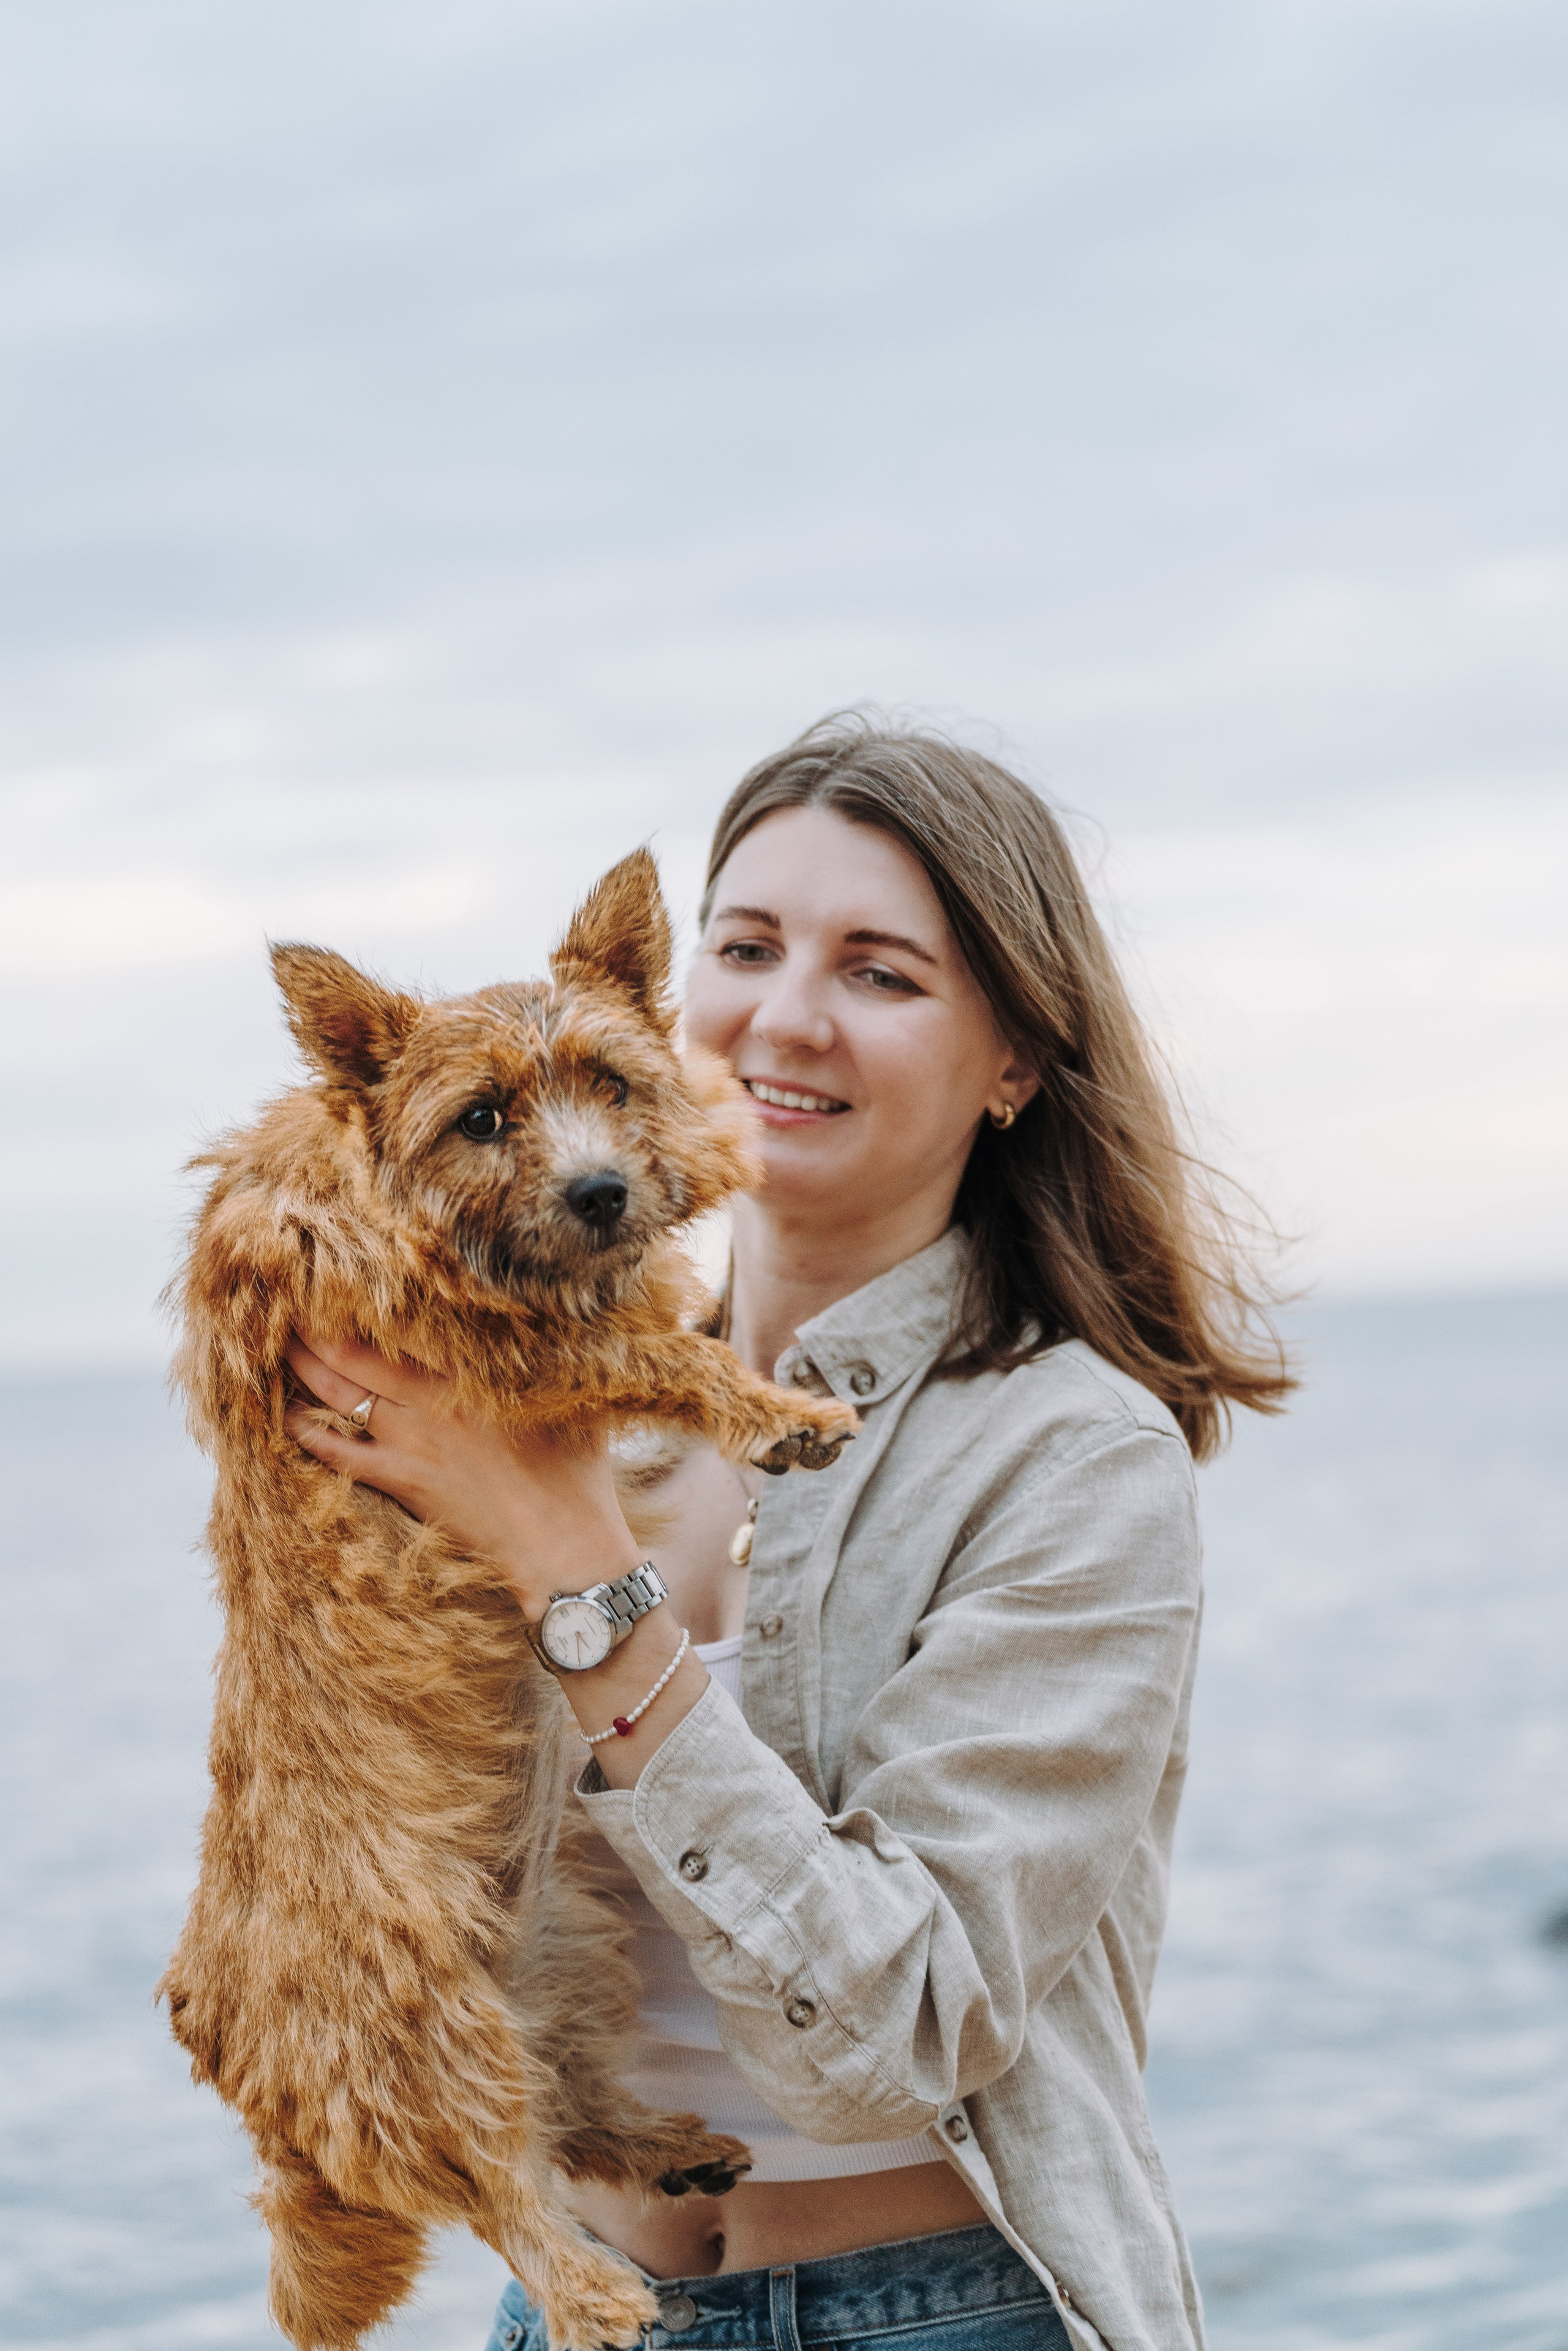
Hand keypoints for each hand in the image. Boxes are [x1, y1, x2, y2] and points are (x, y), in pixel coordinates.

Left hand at [282, 1331, 642, 1618]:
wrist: (563, 1543)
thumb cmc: (577, 1472)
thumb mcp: (571, 1399)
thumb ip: (554, 1358)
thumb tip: (560, 1318)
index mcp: (471, 1373)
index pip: (403, 1324)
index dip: (363, 1298)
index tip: (339, 1274)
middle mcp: (432, 1401)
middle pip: (355, 1352)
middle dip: (315, 1325)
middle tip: (283, 1299)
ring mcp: (412, 1442)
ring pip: (340, 1393)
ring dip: (303, 1367)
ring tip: (275, 1343)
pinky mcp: (403, 1481)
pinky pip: (339, 1454)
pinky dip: (308, 1434)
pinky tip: (284, 1416)